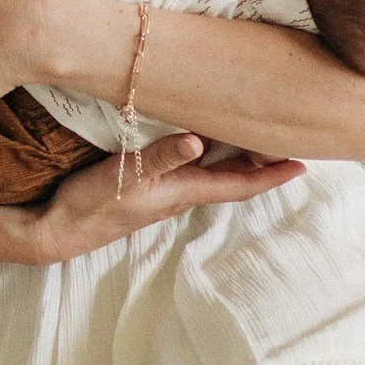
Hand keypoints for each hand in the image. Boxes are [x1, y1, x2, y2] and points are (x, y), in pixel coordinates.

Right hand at [22, 135, 305, 261]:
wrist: (61, 228)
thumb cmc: (93, 203)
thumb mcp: (125, 176)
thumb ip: (161, 156)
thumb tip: (199, 140)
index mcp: (183, 190)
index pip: (239, 182)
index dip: (272, 174)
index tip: (303, 164)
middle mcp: (181, 191)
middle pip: (234, 176)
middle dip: (265, 162)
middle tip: (292, 139)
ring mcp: (166, 190)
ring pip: (215, 171)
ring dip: (241, 156)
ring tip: (262, 136)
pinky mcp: (150, 184)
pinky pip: (194, 167)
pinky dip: (211, 152)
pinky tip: (207, 138)